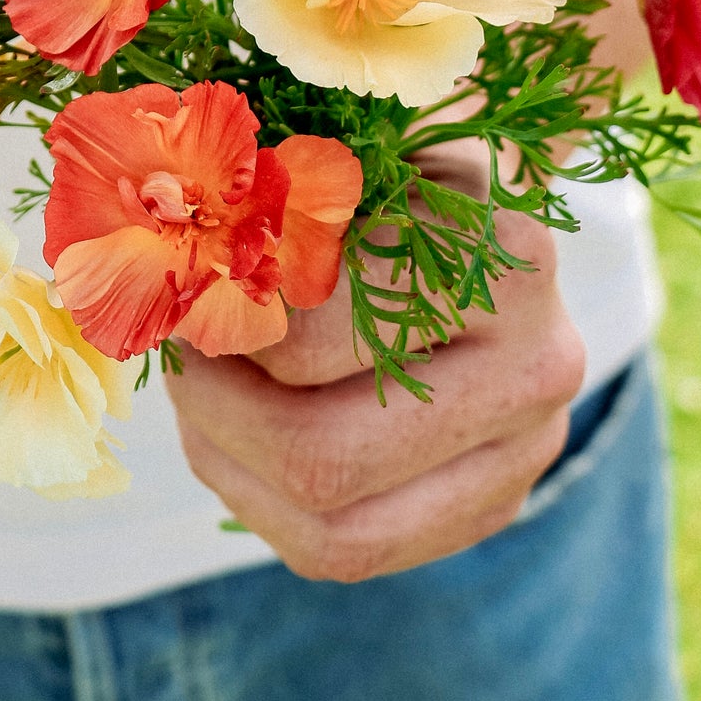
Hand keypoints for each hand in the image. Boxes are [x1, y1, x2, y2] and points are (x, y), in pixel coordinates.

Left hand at [170, 173, 584, 583]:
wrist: (493, 214)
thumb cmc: (398, 166)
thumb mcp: (340, 149)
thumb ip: (264, 201)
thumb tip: (160, 258)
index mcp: (506, 263)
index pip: (309, 339)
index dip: (216, 328)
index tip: (179, 287)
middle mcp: (540, 369)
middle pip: (320, 457)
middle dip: (216, 413)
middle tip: (182, 354)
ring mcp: (526, 455)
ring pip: (332, 529)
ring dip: (231, 465)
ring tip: (203, 396)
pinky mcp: (495, 507)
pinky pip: (347, 551)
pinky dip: (266, 503)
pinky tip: (243, 441)